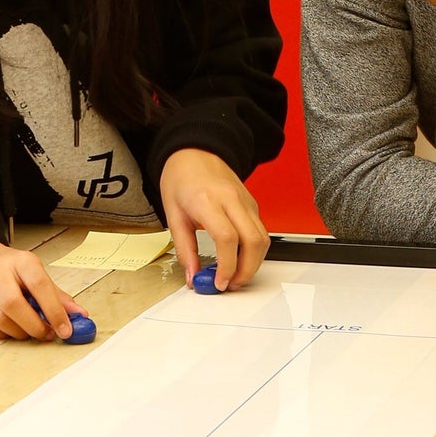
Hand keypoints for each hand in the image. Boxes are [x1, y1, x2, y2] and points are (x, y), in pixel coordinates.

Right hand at [0, 234, 86, 339]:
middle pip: (14, 304)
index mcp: (21, 261)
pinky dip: (6, 334)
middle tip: (48, 334)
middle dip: (35, 326)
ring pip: (1, 320)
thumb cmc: (9, 270)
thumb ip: (57, 295)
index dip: (55, 310)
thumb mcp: (34, 273)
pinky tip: (13, 327)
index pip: (39, 285)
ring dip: (22, 332)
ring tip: (31, 329)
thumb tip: (80, 315)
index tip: (66, 329)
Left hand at [158, 148, 268, 290]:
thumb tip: (193, 276)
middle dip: (246, 270)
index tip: (219, 282)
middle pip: (253, 241)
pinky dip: (254, 251)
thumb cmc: (181, 179)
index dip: (227, 266)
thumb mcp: (172, 215)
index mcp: (207, 200)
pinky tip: (239, 259)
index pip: (227, 238)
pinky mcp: (253, 204)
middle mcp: (232, 200)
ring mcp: (246, 201)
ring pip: (263, 238)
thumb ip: (184, 248)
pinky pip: (261, 232)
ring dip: (253, 263)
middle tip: (230, 284)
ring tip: (235, 275)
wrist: (195, 151)